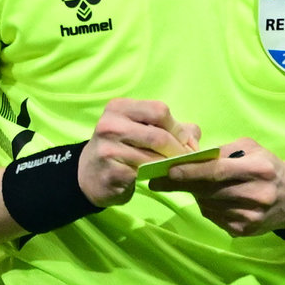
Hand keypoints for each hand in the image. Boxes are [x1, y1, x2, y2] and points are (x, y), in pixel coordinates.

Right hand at [78, 99, 200, 208]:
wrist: (90, 175)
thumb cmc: (120, 148)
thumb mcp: (138, 129)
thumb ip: (169, 127)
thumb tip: (194, 136)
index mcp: (119, 108)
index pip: (159, 110)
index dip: (177, 127)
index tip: (185, 142)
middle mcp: (110, 125)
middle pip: (158, 135)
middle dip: (178, 149)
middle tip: (187, 159)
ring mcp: (108, 149)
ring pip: (154, 157)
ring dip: (171, 165)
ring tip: (176, 167)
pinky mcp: (112, 172)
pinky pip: (145, 173)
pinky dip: (159, 175)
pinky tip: (160, 176)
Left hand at [162, 138, 284, 236]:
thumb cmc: (269, 167)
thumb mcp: (252, 149)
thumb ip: (223, 151)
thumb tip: (190, 155)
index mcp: (258, 169)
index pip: (216, 171)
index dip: (190, 171)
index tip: (166, 170)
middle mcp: (255, 194)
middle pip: (208, 190)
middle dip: (180, 184)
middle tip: (157, 180)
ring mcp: (250, 216)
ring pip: (208, 205)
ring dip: (196, 194)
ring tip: (194, 185)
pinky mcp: (244, 231)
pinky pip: (214, 217)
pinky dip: (208, 206)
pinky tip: (215, 199)